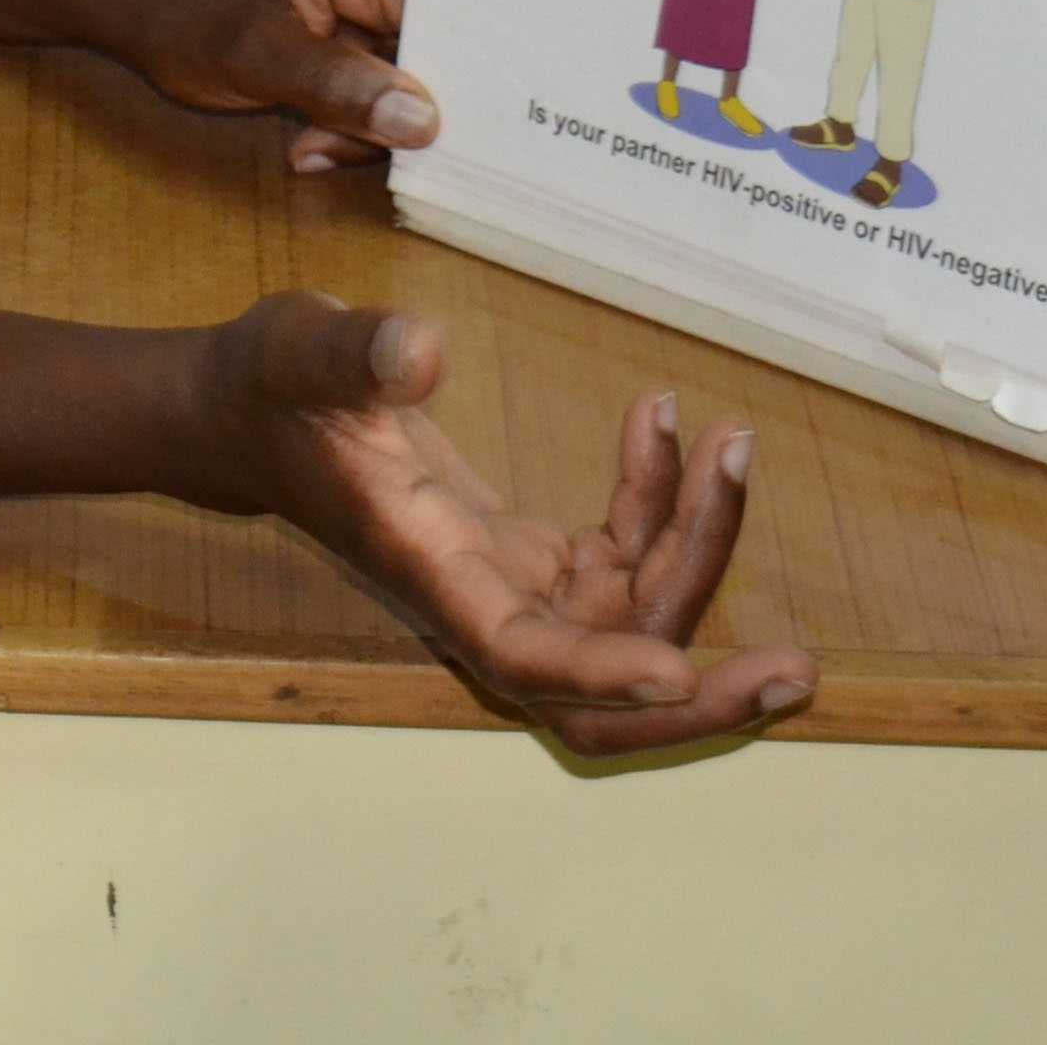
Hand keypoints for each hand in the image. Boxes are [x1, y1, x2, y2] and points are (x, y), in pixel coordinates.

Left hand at [110, 0, 435, 176]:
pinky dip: (356, 113)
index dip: (444, 90)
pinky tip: (311, 131)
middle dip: (396, 115)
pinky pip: (386, 76)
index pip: (448, 28)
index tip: (424, 146)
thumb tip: (425, 122)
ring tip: (308, 139)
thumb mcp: (261, 59)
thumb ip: (344, 89)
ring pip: (412, 74)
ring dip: (368, 122)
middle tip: (327, 143)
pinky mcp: (361, 18)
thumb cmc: (191, 14)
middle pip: (436, 52)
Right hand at [198, 294, 816, 756]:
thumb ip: (358, 353)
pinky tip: (665, 419)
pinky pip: (616, 558)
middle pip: (597, 695)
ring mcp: (504, 582)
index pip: (520, 654)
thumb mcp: (301, 349)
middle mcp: (474, 598)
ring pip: (628, 620)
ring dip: (696, 552)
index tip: (681, 668)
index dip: (599, 673)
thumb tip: (423, 351)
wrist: (245, 414)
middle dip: (701, 697)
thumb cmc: (268, 384)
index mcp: (425, 570)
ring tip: (732, 445)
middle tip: (800, 669)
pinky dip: (657, 502)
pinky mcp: (521, 554)